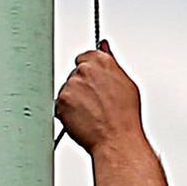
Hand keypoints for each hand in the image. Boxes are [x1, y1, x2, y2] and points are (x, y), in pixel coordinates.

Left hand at [54, 43, 143, 157]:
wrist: (116, 138)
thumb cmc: (124, 115)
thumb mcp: (126, 83)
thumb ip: (110, 63)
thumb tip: (104, 47)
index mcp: (101, 62)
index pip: (85, 57)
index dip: (90, 71)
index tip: (94, 81)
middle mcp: (84, 71)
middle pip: (75, 74)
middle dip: (82, 86)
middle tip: (96, 102)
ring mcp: (70, 86)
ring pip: (67, 90)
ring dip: (74, 99)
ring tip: (91, 112)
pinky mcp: (60, 102)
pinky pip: (60, 104)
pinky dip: (68, 112)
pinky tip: (83, 118)